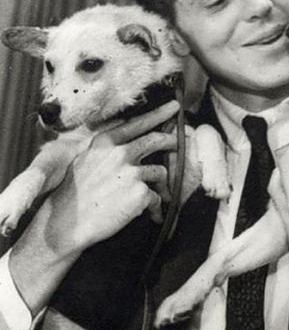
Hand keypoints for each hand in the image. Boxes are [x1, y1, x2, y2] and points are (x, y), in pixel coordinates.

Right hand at [43, 100, 179, 256]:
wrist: (67, 222)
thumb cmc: (74, 194)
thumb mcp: (85, 160)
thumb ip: (106, 148)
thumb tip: (127, 142)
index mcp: (106, 142)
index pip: (138, 123)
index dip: (159, 114)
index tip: (174, 107)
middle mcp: (120, 152)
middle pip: (156, 140)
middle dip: (173, 141)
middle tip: (181, 144)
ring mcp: (131, 172)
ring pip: (160, 172)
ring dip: (160, 185)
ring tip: (154, 197)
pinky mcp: (140, 193)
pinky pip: (157, 198)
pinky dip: (155, 208)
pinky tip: (151, 215)